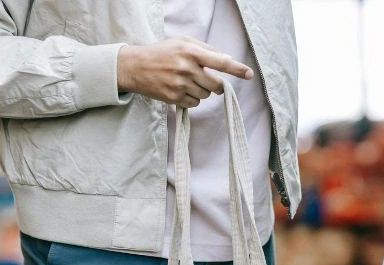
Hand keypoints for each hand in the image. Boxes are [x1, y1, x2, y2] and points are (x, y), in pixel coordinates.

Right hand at [117, 37, 252, 107]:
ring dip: (202, 91)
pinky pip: (195, 103)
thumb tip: (226, 58)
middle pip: (216, 85)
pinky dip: (192, 99)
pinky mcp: (173, 97)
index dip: (237, 69)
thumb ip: (205, 49)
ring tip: (187, 82)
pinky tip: (181, 90)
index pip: (220, 61)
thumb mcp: (182, 42)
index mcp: (191, 51)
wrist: (135, 66)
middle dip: (217, 85)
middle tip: (210, 81)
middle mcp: (187, 68)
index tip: (249, 74)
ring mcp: (180, 84)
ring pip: (206, 95)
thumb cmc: (161, 52)